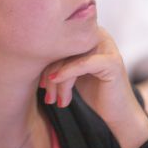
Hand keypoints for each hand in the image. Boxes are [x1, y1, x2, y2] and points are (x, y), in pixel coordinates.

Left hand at [40, 27, 147, 147]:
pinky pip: (81, 64)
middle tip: (47, 96)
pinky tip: (55, 84)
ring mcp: (107, 47)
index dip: (45, 61)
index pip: (60, 41)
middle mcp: (99, 35)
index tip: (40, 83)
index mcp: (89, 34)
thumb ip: (59, 59)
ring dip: (58, 82)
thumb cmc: (95, 92)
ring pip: (70, 58)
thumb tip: (29, 54)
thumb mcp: (73, 72)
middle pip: (63, 48)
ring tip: (54, 100)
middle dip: (49, 73)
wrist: (118, 113)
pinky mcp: (112, 62)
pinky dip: (66, 74)